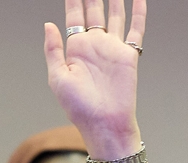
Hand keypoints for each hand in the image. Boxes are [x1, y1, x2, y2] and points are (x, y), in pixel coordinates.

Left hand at [42, 0, 145, 157]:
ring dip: (114, 0)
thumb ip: (53, 50)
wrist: (104, 123)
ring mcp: (112, 48)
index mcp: (76, 48)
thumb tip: (49, 24)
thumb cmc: (79, 107)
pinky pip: (135, 30)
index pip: (74, 15)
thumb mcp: (58, 77)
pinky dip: (138, 14)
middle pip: (94, 10)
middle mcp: (95, 44)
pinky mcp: (129, 55)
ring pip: (115, 15)